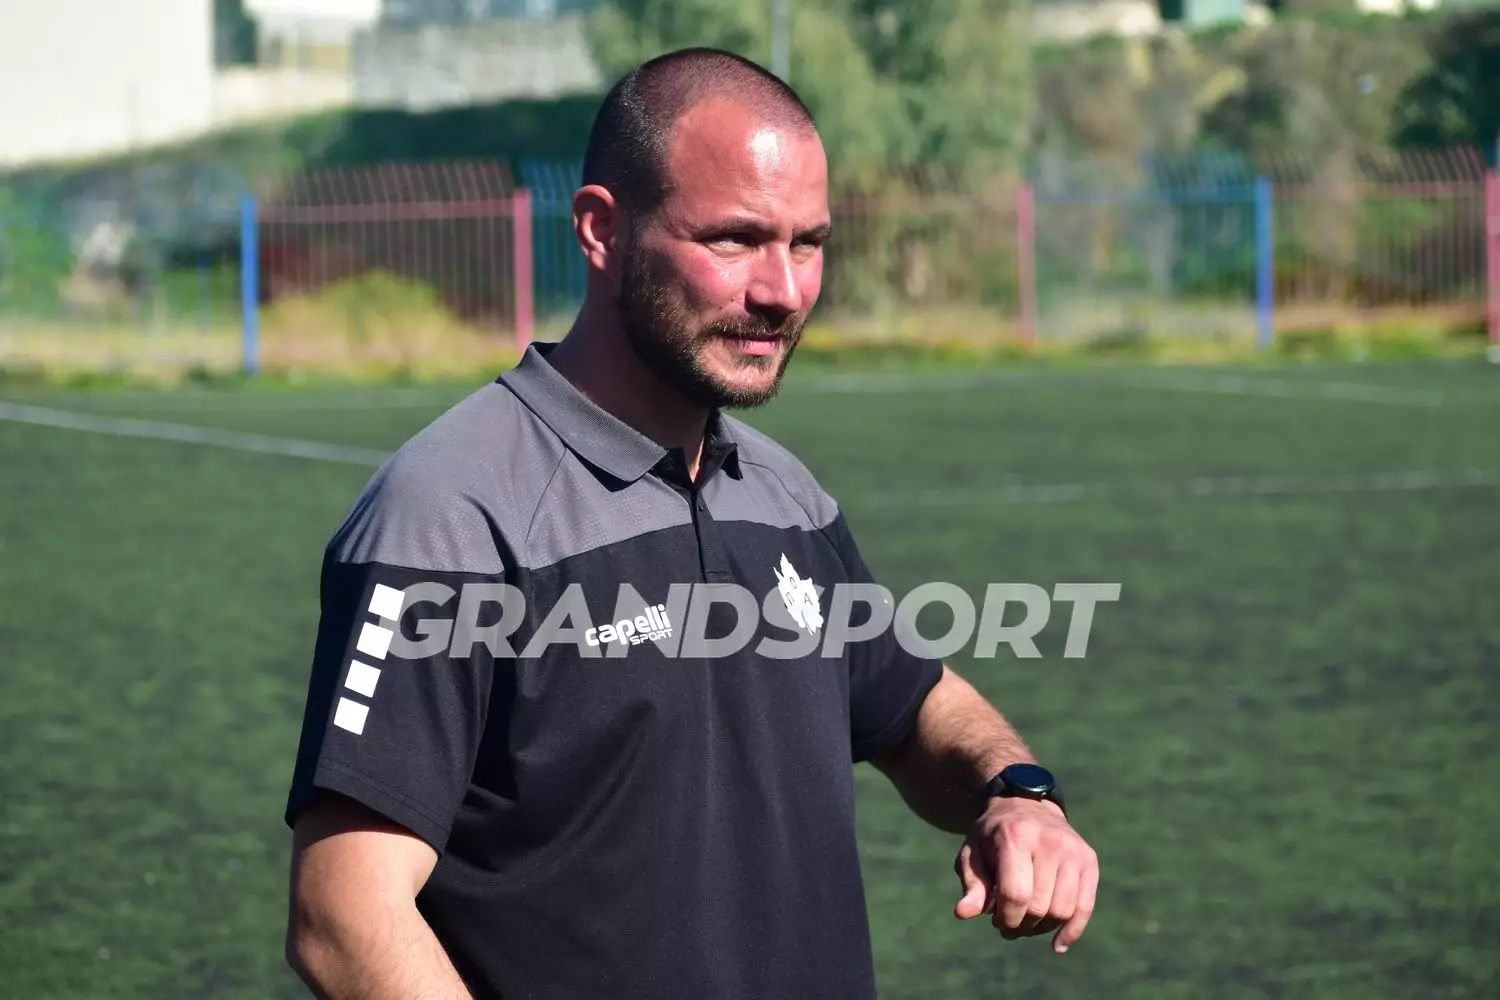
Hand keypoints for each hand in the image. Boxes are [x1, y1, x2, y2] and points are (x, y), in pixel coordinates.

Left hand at [953, 797, 1098, 952]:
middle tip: (1008, 926)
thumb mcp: (973, 854)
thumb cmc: (993, 836)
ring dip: (1041, 929)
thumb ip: (972, 884)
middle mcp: (1049, 841)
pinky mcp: (1089, 859)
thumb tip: (963, 913)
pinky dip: (1072, 931)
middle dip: (1020, 926)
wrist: (1024, 803)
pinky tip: (1058, 945)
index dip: (1005, 918)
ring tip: (1026, 925)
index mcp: (1016, 836)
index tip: (995, 921)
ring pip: (1062, 911)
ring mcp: (1072, 850)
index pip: (1014, 894)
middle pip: (1038, 906)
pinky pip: (1085, 906)